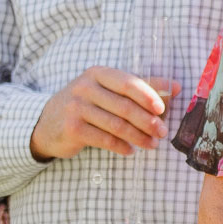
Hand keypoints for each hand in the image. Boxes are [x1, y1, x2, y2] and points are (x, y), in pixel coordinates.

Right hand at [29, 67, 178, 160]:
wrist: (47, 123)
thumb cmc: (87, 104)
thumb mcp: (108, 90)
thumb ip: (141, 87)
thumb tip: (175, 87)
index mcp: (98, 73)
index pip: (128, 83)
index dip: (148, 95)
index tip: (163, 109)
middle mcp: (85, 88)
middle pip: (124, 106)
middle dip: (147, 121)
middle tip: (162, 132)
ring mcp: (76, 108)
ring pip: (116, 125)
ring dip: (138, 136)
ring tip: (151, 144)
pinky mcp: (72, 129)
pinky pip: (104, 139)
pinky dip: (121, 146)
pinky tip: (131, 150)